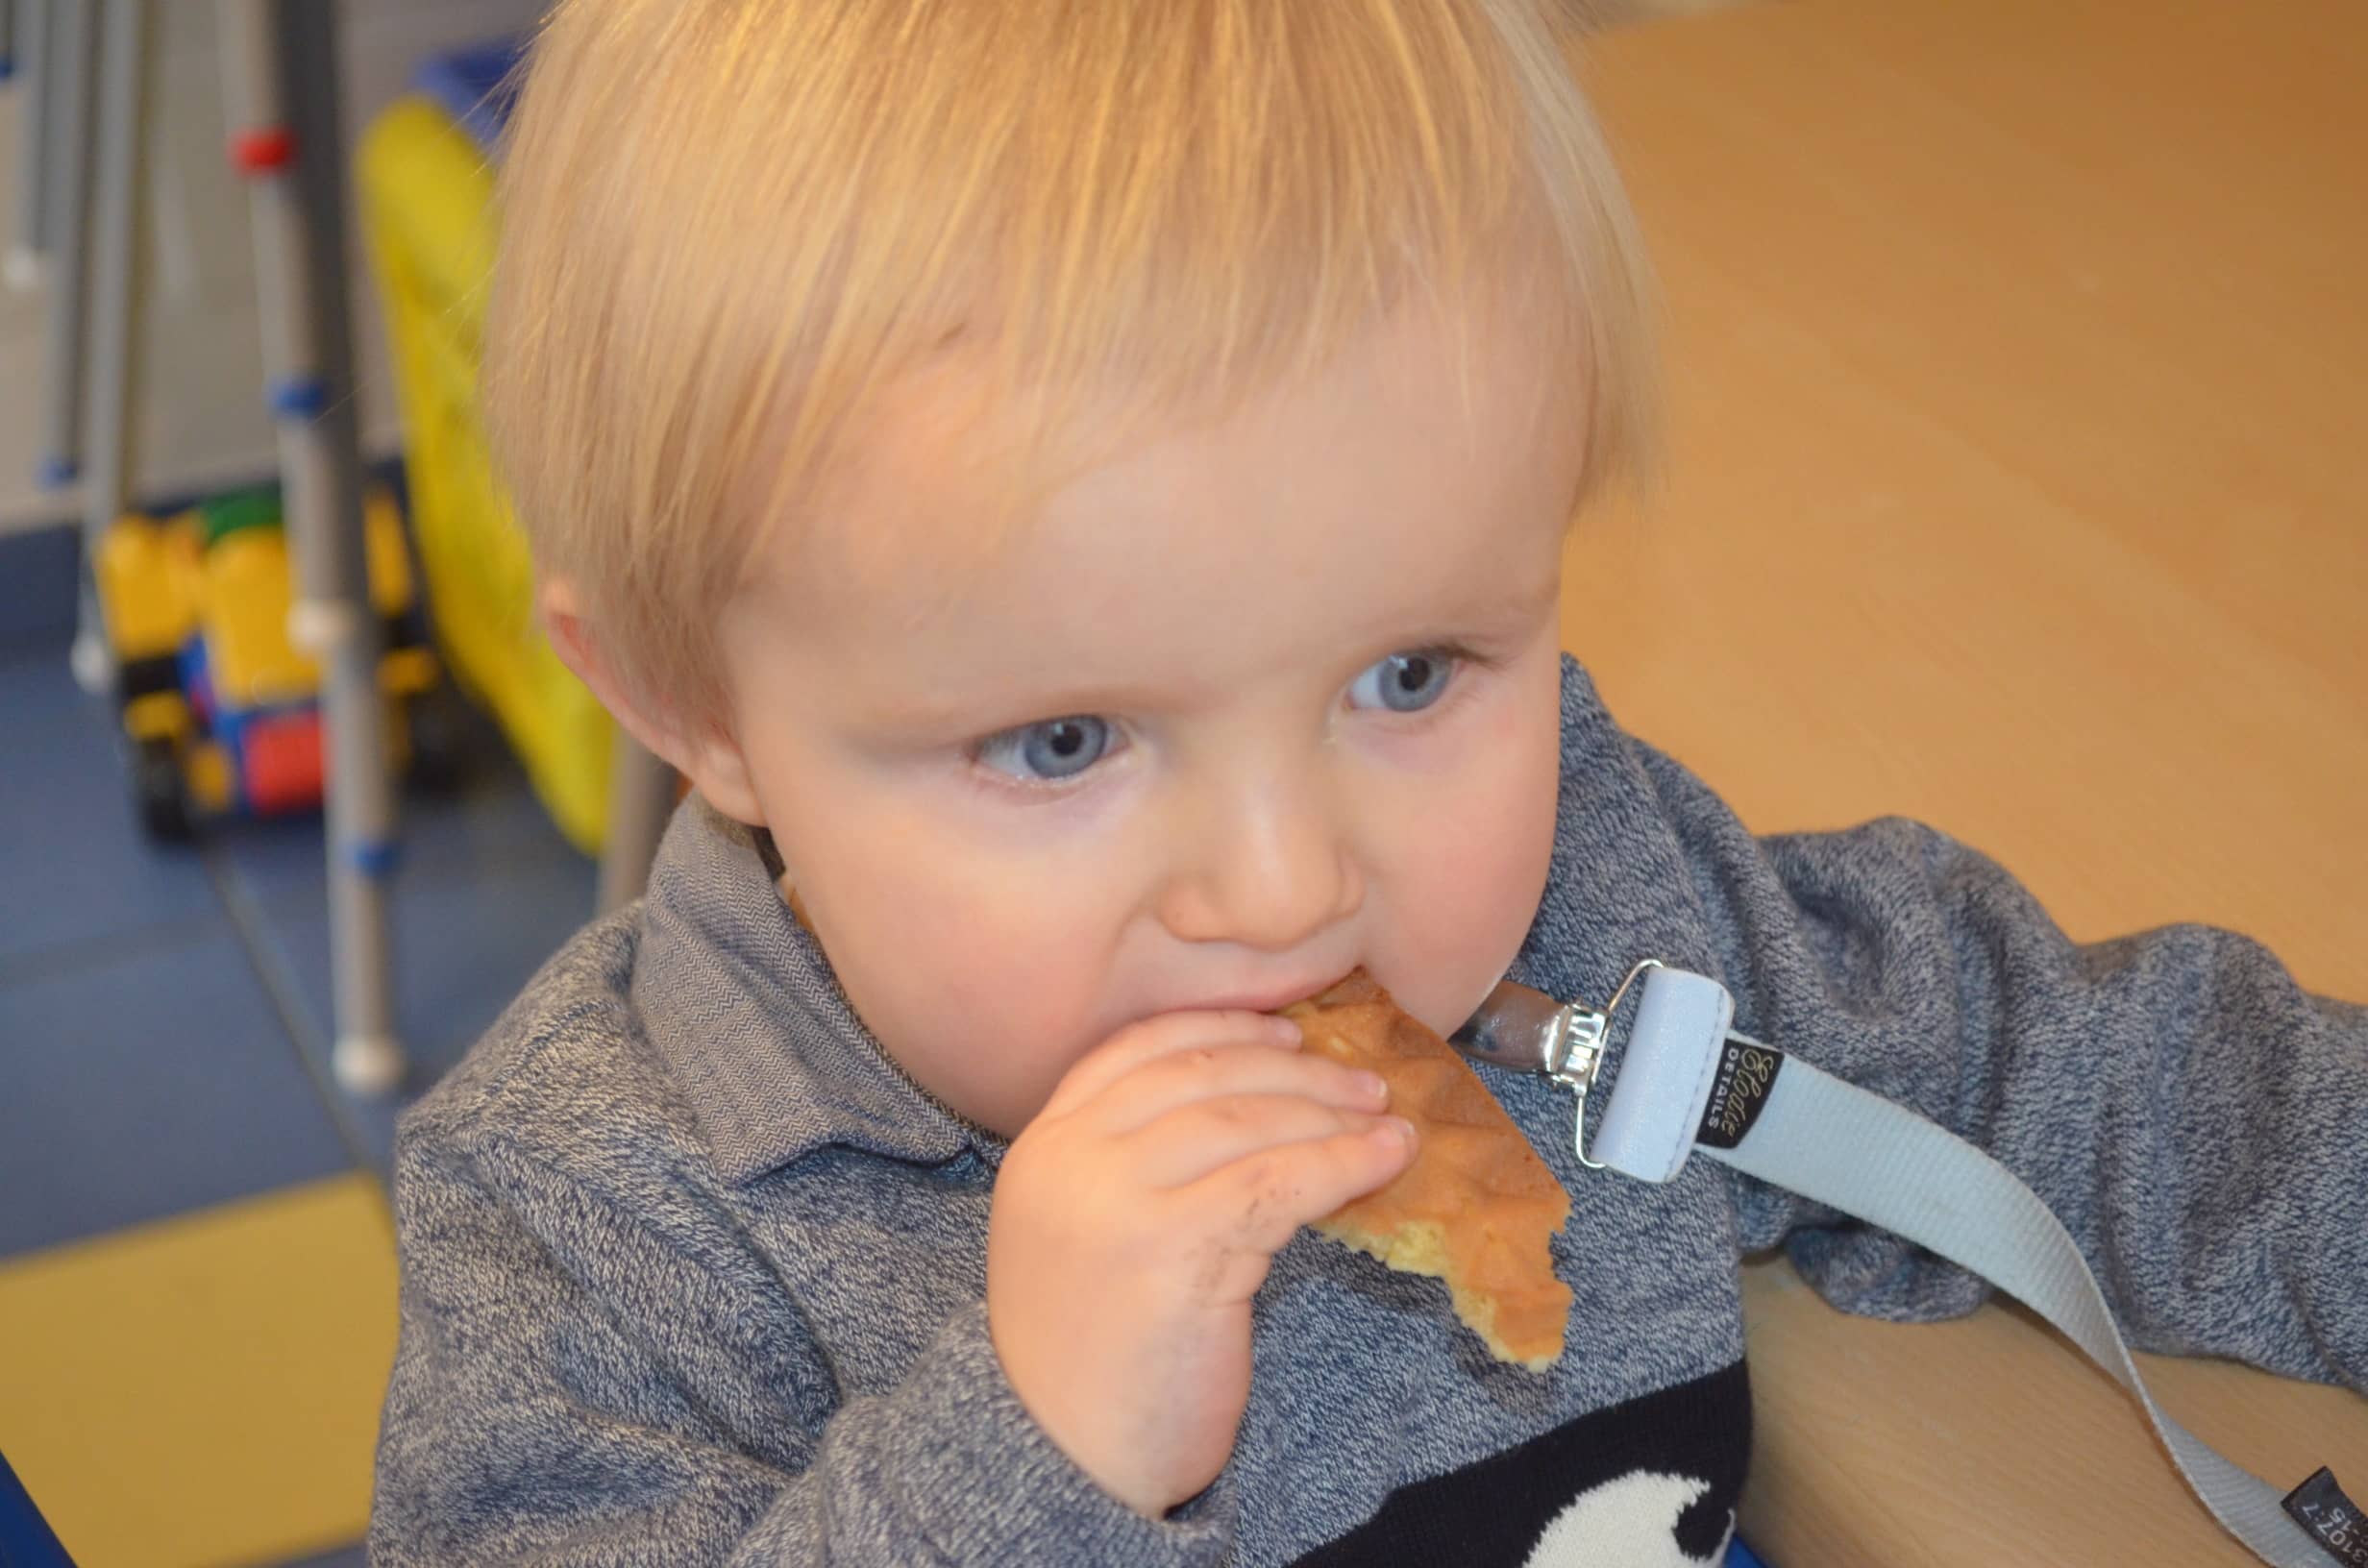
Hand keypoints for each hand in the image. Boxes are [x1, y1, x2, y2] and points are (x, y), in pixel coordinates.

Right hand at [987, 1009, 1417, 1517]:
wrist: (1063, 1457)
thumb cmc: (1092, 1355)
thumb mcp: (1087, 1233)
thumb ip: (1136, 1166)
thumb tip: (1261, 1104)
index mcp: (1043, 1145)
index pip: (1136, 1047)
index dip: (1222, 1026)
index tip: (1286, 1030)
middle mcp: (1070, 1158)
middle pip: (1202, 1073)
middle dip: (1294, 1068)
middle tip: (1361, 1081)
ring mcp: (1116, 1198)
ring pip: (1248, 1121)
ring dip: (1330, 1112)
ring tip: (1385, 1120)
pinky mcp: (1172, 1247)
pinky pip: (1280, 1181)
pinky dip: (1343, 1161)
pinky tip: (1385, 1159)